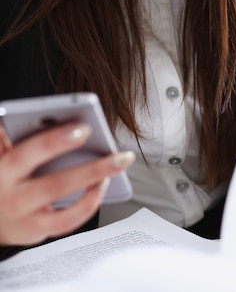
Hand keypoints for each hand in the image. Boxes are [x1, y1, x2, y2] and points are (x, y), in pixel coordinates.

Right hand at [0, 122, 134, 246]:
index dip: (55, 140)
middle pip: (51, 183)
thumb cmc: (7, 174)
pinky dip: (89, 202)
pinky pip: (66, 220)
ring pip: (62, 199)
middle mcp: (11, 193)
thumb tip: (44, 114)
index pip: (27, 152)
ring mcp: (24, 214)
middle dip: (86, 167)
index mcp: (3, 166)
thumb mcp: (4, 151)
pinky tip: (104, 183)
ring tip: (118, 161)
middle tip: (111, 150)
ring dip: (93, 178)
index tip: (82, 125)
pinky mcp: (37, 229)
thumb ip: (16, 133)